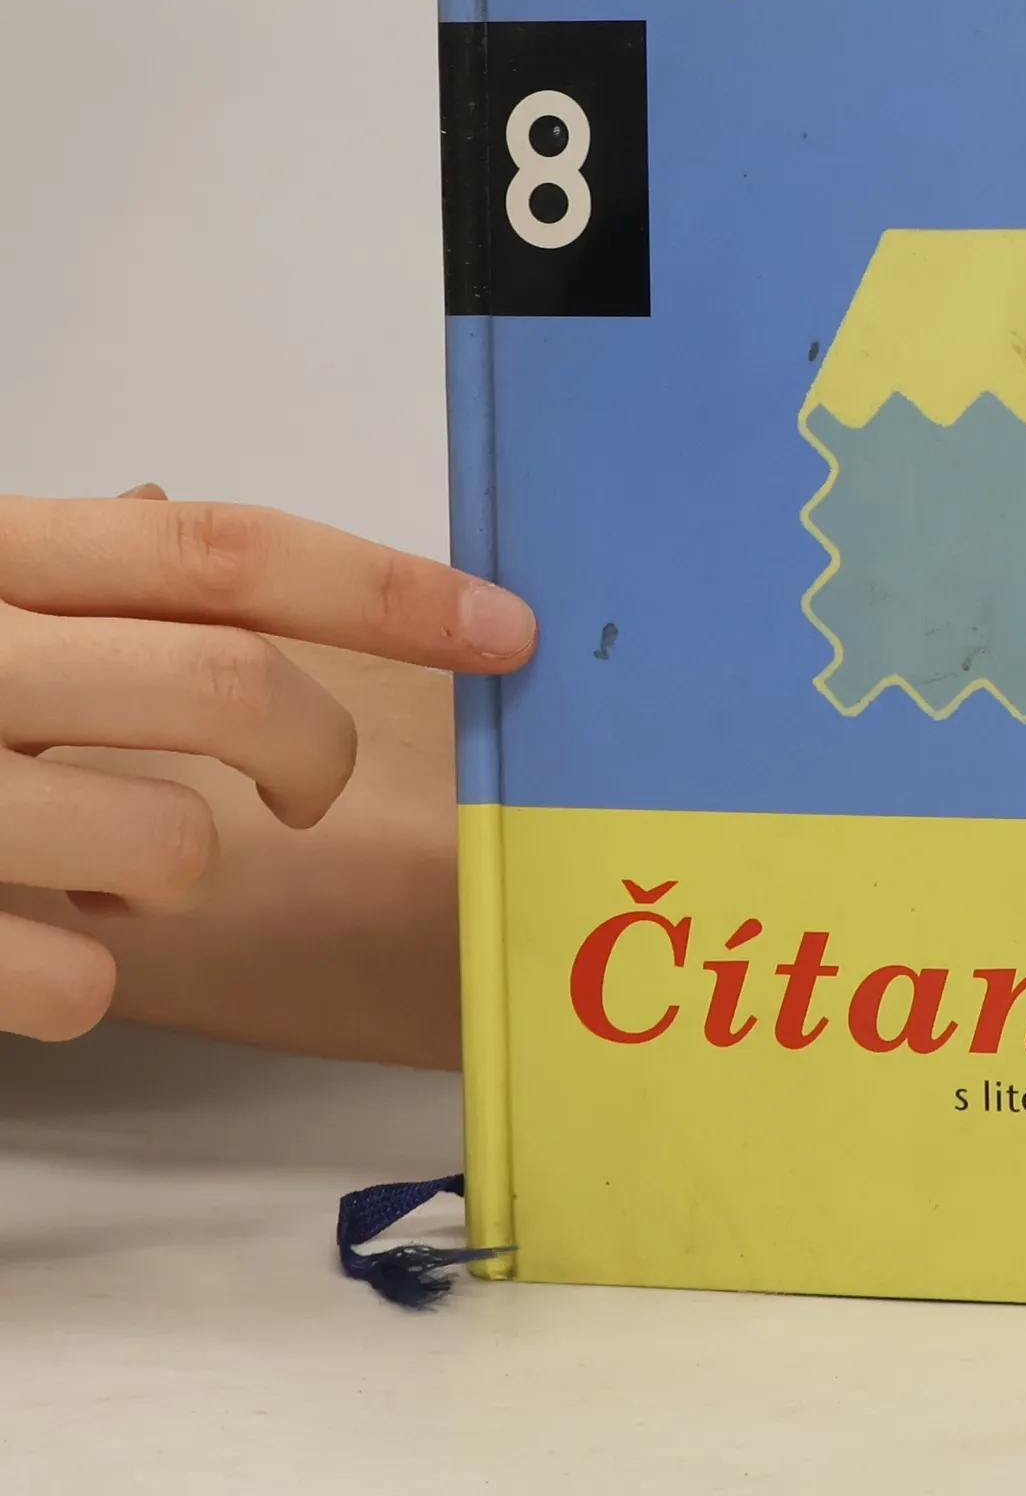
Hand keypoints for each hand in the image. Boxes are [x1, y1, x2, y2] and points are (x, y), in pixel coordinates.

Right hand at [0, 491, 535, 1041]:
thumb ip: (66, 566)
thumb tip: (175, 514)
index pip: (225, 553)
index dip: (389, 589)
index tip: (509, 629)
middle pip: (229, 688)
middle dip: (315, 750)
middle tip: (306, 789)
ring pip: (169, 844)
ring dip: (181, 865)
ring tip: (108, 860)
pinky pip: (72, 982)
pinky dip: (90, 975)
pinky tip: (38, 939)